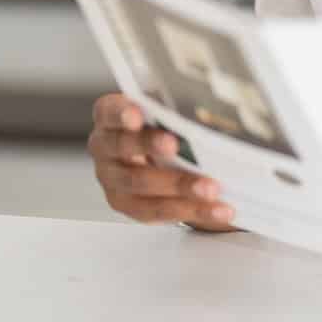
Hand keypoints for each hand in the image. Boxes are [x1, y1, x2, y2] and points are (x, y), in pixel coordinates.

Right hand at [88, 93, 235, 229]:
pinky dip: (190, 210)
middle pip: (123, 146)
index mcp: (110, 117)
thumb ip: (175, 112)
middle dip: (150, 145)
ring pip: (140, 183)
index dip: (121, 113)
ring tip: (210, 189)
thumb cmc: (163, 128)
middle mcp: (104, 147)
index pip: (109, 111)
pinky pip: (156, 210)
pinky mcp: (127, 204)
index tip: (136, 115)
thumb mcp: (166, 115)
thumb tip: (211, 114)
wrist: (158, 158)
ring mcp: (112, 178)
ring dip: (178, 186)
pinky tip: (216, 210)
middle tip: (175, 146)